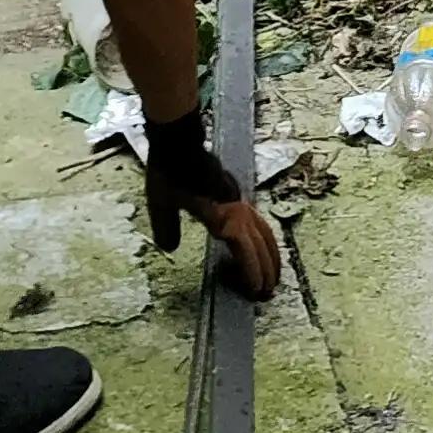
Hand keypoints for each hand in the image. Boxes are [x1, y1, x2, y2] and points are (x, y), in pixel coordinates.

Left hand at [144, 109, 284, 299]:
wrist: (179, 139)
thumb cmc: (170, 171)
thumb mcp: (161, 202)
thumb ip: (166, 228)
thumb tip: (170, 249)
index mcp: (221, 213)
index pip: (244, 247)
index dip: (251, 269)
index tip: (255, 288)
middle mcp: (236, 208)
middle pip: (259, 241)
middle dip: (266, 268)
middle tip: (268, 292)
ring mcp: (238, 199)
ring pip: (263, 229)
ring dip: (269, 253)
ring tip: (272, 274)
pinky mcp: (235, 194)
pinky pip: (257, 220)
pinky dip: (263, 238)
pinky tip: (258, 245)